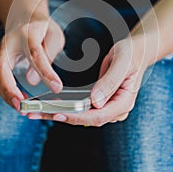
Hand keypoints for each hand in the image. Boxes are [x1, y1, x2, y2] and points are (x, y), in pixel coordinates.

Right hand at [0, 13, 64, 111]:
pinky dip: (7, 93)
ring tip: (23, 108)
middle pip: (3, 67)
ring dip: (7, 95)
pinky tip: (20, 102)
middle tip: (22, 105)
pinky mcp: (0, 62)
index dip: (46, 72)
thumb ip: (48, 54)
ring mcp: (1, 52)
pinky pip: (0, 80)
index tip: (57, 87)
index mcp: (28, 33)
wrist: (25, 18)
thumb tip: (33, 81)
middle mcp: (9, 43)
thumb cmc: (43, 28)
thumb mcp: (54, 35)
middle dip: (10, 89)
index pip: (35, 53)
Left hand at [29, 36, 148, 124]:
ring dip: (59, 114)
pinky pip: (81, 109)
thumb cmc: (131, 54)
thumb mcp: (122, 63)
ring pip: (82, 116)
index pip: (98, 116)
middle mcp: (115, 109)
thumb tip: (94, 102)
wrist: (137, 51)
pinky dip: (65, 108)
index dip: (77, 117)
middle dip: (61, 117)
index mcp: (124, 102)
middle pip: (86, 120)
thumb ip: (109, 82)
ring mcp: (108, 107)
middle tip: (36, 114)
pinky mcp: (100, 102)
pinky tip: (49, 105)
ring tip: (36, 111)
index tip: (58, 114)